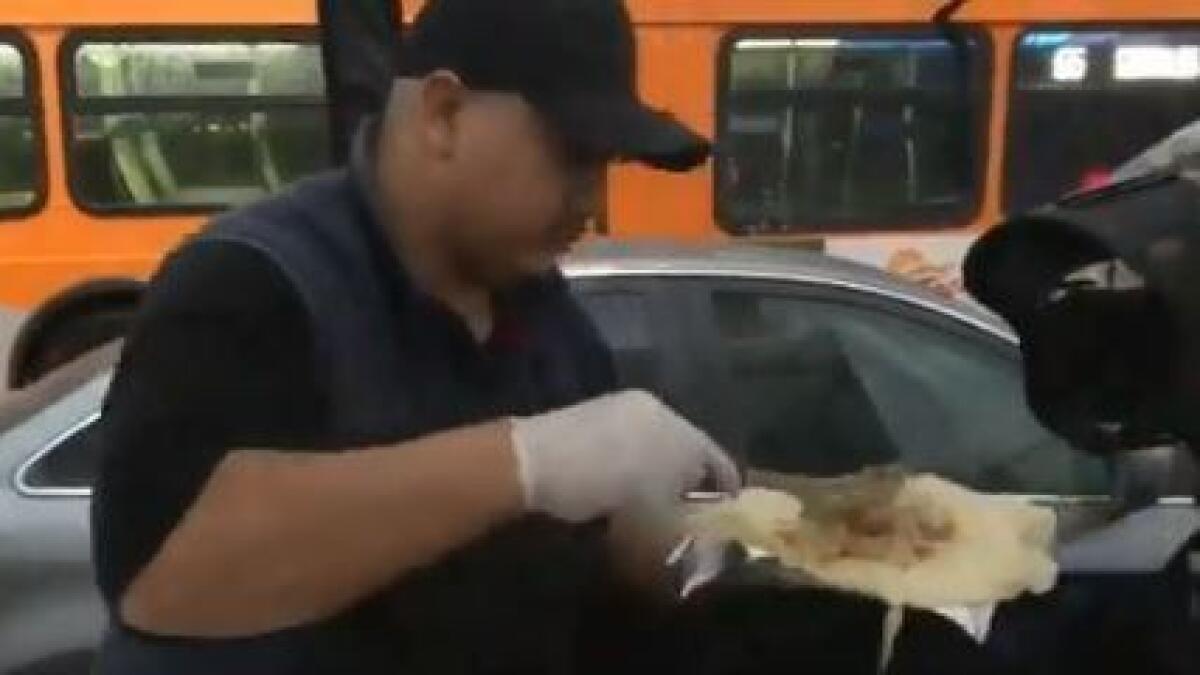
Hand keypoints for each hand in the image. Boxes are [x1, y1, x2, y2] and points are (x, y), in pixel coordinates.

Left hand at [510, 390, 740, 523]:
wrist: (533, 461)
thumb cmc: (601, 489)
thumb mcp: (650, 515)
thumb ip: (684, 520)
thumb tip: (703, 535)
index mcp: (683, 430)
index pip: (720, 462)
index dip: (725, 493)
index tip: (723, 518)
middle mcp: (661, 410)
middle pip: (690, 449)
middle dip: (691, 481)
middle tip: (686, 512)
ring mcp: (626, 406)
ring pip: (659, 443)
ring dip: (661, 471)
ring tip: (651, 501)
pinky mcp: (598, 410)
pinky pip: (632, 438)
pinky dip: (635, 459)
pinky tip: (619, 482)